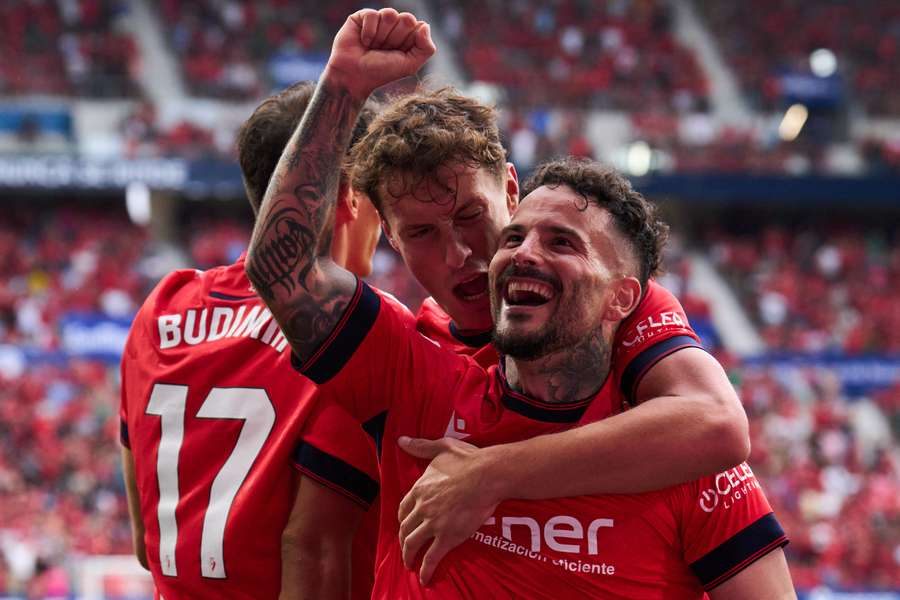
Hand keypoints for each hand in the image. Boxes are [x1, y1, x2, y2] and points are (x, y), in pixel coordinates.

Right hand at [326, 8, 435, 99]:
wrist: (354, 76)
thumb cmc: (381, 72)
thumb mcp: (409, 65)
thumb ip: (426, 48)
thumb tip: (425, 25)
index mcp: (408, 36)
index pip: (419, 26)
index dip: (410, 41)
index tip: (399, 54)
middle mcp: (395, 27)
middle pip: (407, 18)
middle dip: (396, 38)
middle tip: (384, 50)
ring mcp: (379, 20)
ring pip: (390, 14)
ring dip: (382, 35)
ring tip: (373, 46)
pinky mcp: (362, 16)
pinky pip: (372, 14)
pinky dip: (369, 32)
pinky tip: (363, 41)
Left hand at [397, 436, 501, 584]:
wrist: (488, 475)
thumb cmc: (468, 460)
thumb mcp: (441, 447)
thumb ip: (420, 446)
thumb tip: (401, 440)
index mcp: (420, 488)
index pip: (404, 508)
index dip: (402, 518)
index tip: (404, 524)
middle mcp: (422, 507)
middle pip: (405, 528)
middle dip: (403, 540)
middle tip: (406, 547)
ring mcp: (434, 523)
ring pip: (413, 543)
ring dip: (408, 556)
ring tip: (409, 564)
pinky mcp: (447, 537)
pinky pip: (432, 557)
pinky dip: (425, 569)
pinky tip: (424, 577)